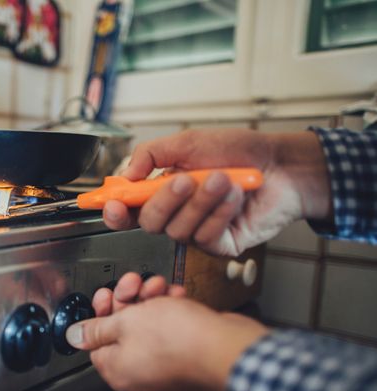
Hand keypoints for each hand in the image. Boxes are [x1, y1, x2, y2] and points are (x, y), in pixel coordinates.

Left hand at [68, 278, 267, 390]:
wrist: (227, 348)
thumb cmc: (180, 341)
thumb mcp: (127, 324)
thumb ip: (98, 328)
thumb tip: (74, 336)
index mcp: (116, 368)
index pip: (95, 340)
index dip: (100, 313)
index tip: (106, 295)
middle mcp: (137, 371)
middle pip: (121, 329)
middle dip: (128, 300)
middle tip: (133, 285)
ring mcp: (162, 365)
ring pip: (147, 326)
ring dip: (151, 301)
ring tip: (159, 287)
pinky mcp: (183, 355)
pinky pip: (170, 329)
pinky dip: (171, 310)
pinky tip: (176, 297)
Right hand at [103, 129, 331, 255]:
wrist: (281, 165)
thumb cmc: (238, 151)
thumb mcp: (188, 142)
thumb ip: (150, 154)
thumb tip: (124, 175)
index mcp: (161, 191)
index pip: (128, 210)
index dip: (115, 212)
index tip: (113, 205)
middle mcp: (175, 214)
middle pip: (149, 223)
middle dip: (164, 201)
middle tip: (185, 180)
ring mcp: (196, 231)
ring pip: (178, 230)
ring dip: (201, 201)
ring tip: (224, 178)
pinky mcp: (219, 244)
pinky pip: (205, 237)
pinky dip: (220, 213)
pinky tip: (235, 196)